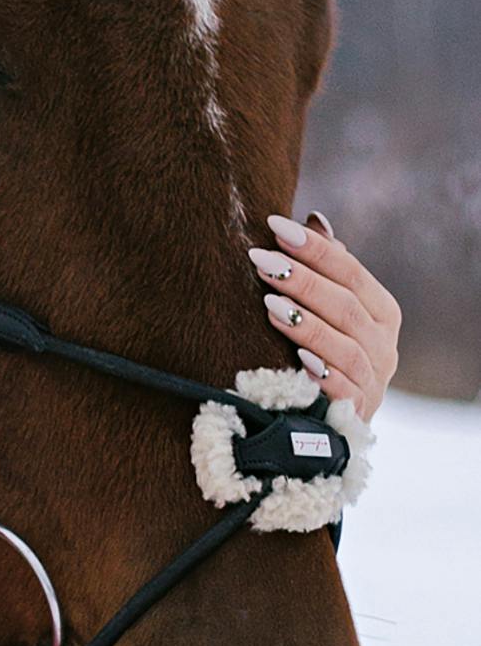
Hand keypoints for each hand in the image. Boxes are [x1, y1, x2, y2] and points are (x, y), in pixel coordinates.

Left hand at [246, 213, 399, 418]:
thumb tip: (315, 220)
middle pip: (346, 305)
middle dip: (303, 280)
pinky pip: (341, 391)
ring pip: (344, 346)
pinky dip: (321, 374)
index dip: (315, 249)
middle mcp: (384, 344)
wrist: (329, 425)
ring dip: (306, 324)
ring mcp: (374, 380)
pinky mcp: (356, 412)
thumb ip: (327, 270)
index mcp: (381, 311)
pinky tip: (297, 359)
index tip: (274, 226)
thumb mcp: (330, 313)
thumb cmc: (325, 354)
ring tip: (268, 303)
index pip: (350, 271)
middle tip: (260, 260)